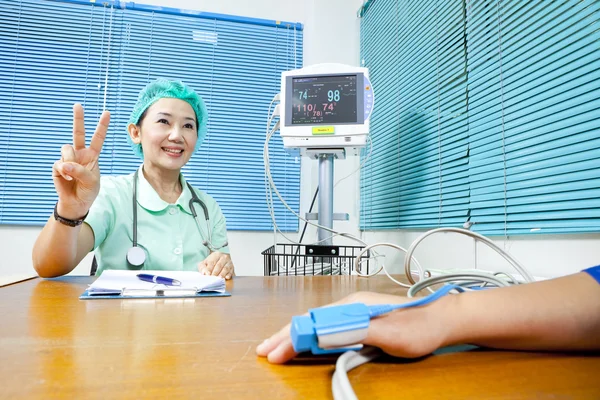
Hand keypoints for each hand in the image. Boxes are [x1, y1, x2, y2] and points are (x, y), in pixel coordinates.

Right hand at [52, 104, 109, 218]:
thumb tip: (64, 164)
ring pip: (67, 149)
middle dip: (78, 118)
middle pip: (78, 133)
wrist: (76, 203)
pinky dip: (64, 171)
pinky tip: (67, 179)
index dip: (102, 126)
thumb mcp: (91, 181)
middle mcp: (80, 154)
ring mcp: (68, 158)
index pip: (98, 138)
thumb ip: (80, 171)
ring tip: (72, 173)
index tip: (106, 113)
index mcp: (92, 155)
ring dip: (70, 161)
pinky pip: (59, 163)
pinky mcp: (58, 166)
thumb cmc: (88, 191)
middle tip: (78, 105)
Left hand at [198, 252, 234, 279]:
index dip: (209, 269)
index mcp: (216, 255)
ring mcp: (229, 262)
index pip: (212, 262)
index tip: (207, 274)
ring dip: (222, 274)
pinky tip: (226, 277)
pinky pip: (231, 271)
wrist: (221, 261)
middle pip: (219, 265)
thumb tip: (204, 273)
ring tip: (219, 278)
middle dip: (215, 272)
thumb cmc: (212, 263)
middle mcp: (223, 257)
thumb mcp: (205, 263)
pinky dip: (229, 274)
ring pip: (225, 268)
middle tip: (212, 278)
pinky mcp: (232, 268)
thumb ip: (202, 268)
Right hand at [256, 291, 452, 363]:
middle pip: (310, 321)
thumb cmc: (418, 326)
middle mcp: (349, 305)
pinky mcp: (361, 319)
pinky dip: (312, 336)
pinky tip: (307, 342)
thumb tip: (323, 334)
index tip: (274, 353)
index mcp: (351, 306)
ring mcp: (354, 312)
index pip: (312, 323)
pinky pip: (328, 327)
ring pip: (317, 324)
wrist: (442, 318)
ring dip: (296, 335)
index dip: (291, 339)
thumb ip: (354, 332)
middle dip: (285, 335)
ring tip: (278, 345)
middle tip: (264, 350)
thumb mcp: (387, 334)